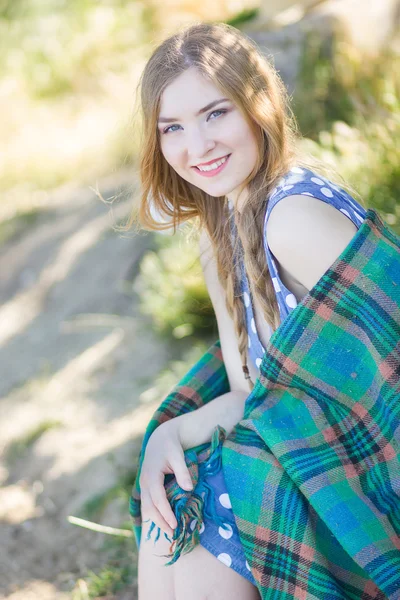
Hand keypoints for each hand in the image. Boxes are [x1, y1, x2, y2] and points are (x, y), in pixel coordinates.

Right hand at [139, 420, 193, 537]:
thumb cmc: (170, 446)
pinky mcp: (146, 487)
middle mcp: (144, 483)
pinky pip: (148, 504)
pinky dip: (155, 514)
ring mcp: (143, 486)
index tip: (174, 525)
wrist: (160, 438)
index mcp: (151, 475)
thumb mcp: (177, 455)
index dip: (165, 513)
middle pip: (149, 508)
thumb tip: (189, 489)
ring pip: (147, 508)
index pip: (157, 499)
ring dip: (157, 521)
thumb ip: (182, 472)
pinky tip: (163, 522)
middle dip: (160, 522)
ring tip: (169, 532)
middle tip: (173, 535)